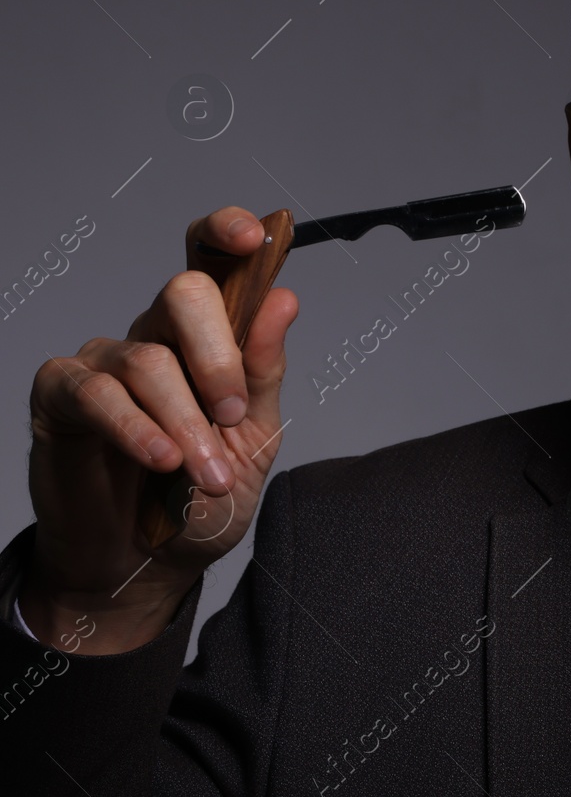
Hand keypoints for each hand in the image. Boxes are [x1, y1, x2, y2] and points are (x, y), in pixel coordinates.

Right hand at [21, 207, 298, 654]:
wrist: (150, 563)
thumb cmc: (203, 494)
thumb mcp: (254, 437)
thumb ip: (264, 370)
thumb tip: (283, 297)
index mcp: (206, 336)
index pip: (209, 259)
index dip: (226, 233)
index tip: (256, 235)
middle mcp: (154, 335)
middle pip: (182, 294)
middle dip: (218, 354)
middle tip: (233, 412)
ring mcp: (104, 361)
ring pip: (148, 360)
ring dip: (186, 423)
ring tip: (206, 474)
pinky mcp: (60, 397)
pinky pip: (98, 396)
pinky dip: (138, 430)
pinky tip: (162, 461)